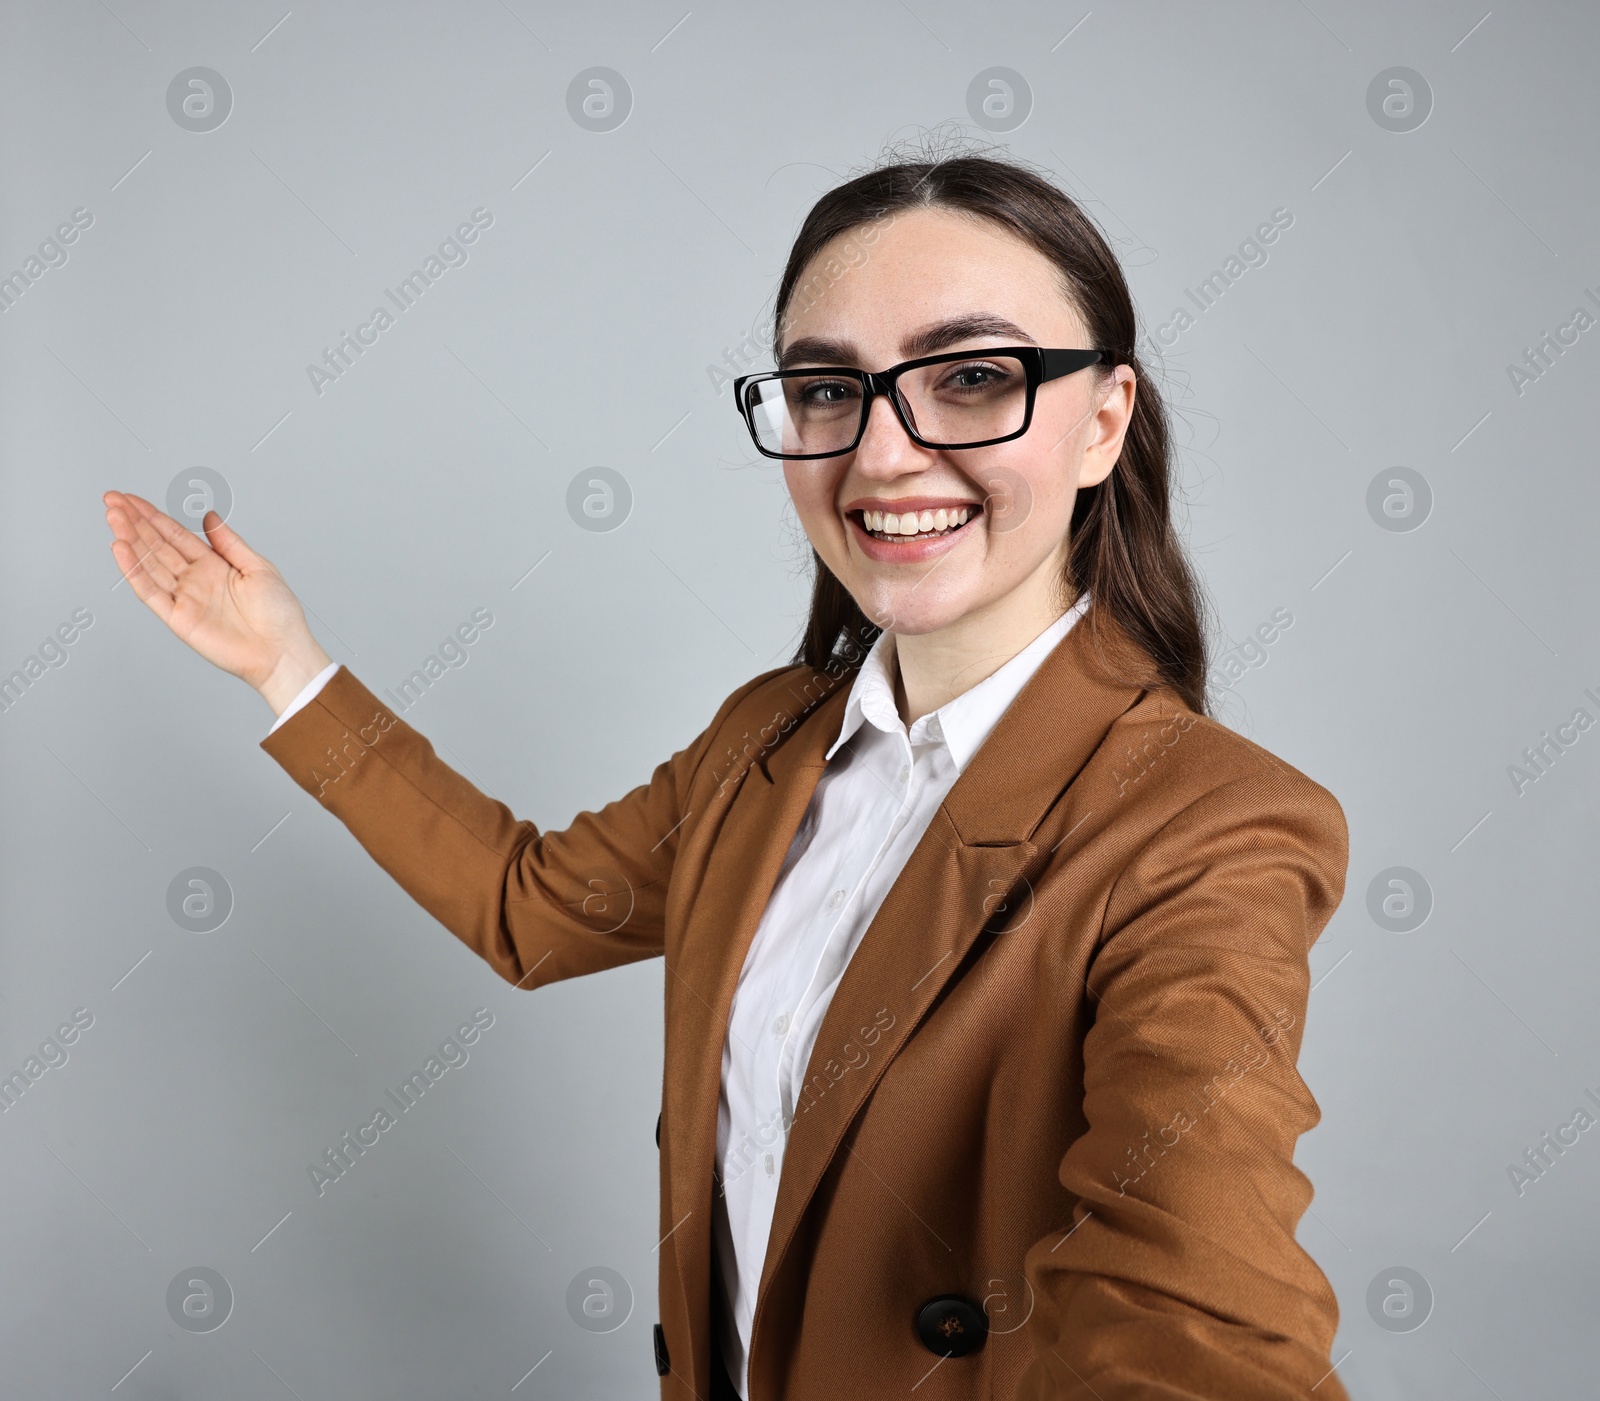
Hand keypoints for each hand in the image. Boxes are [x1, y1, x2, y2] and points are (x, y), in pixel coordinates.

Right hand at [103, 490, 332, 714]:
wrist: (281, 651)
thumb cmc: (279, 615)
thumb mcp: (258, 567)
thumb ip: (229, 542)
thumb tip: (209, 515)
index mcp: (214, 565)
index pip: (175, 535)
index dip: (153, 516)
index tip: (130, 499)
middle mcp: (195, 580)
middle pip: (157, 545)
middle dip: (134, 522)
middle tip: (111, 500)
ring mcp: (184, 598)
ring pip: (149, 564)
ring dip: (130, 540)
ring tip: (113, 517)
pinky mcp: (178, 618)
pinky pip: (150, 591)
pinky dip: (134, 571)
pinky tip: (121, 549)